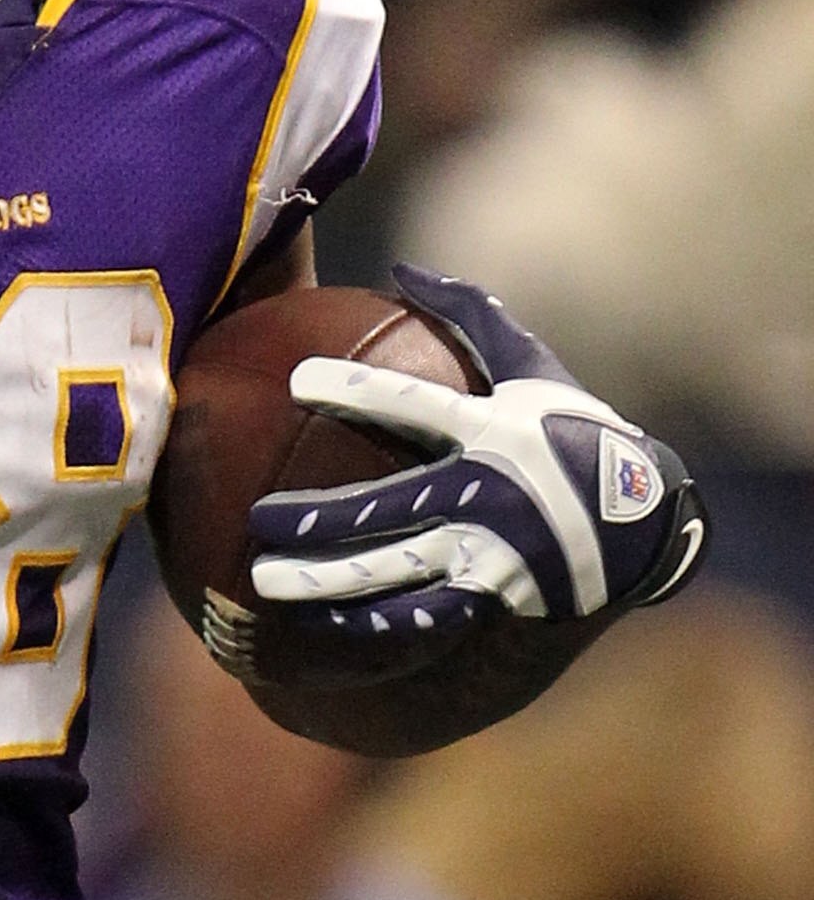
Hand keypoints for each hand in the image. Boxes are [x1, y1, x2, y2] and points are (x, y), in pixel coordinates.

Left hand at [244, 265, 707, 667]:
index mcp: (489, 432)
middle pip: (387, 508)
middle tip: (255, 519)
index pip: (414, 406)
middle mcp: (484, 494)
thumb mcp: (533, 366)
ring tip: (262, 585)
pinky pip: (423, 619)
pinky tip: (316, 634)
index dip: (357, 390)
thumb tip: (405, 266)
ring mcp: (489, 551)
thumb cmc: (574, 431)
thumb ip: (470, 315)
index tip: (298, 379)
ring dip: (326, 583)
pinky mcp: (494, 595)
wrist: (645, 518)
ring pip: (394, 573)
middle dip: (317, 517)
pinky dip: (371, 628)